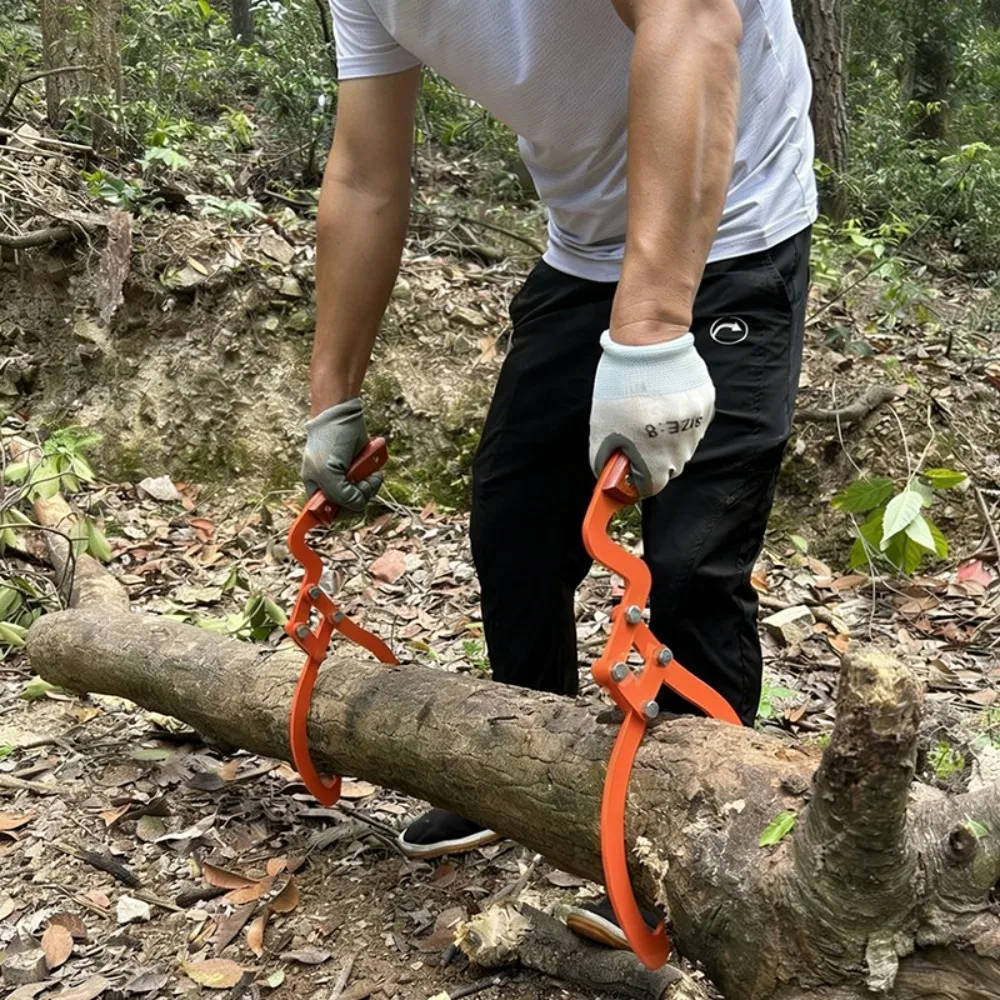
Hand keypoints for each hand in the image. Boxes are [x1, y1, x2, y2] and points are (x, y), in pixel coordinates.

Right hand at [301, 398, 383, 511]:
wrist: (343, 414)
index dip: (341, 514)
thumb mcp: (327, 472)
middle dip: (361, 497)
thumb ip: (339, 495)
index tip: (352, 506)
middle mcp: (331, 486)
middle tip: (365, 483)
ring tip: (373, 474)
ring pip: (363, 496)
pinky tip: (375, 469)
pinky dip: (375, 477)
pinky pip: (371, 482)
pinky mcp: (361, 469)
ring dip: (371, 487)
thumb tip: (357, 505)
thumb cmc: (329, 439)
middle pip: (350, 507)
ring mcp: (347, 478)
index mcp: (316, 488)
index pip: (328, 514)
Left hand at [589, 331, 714, 496]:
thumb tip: (610, 474)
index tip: (632, 474)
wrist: (649, 343)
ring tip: (651, 416)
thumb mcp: (602, 426)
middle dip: (654, 460)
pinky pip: (693, 425)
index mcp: (653, 453)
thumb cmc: (621, 385)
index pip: (652, 486)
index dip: (639, 482)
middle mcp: (679, 444)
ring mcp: (695, 425)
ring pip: (684, 447)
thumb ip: (606, 457)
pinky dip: (679, 421)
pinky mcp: (705, 407)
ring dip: (668, 440)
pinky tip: (665, 404)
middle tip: (638, 440)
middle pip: (670, 468)